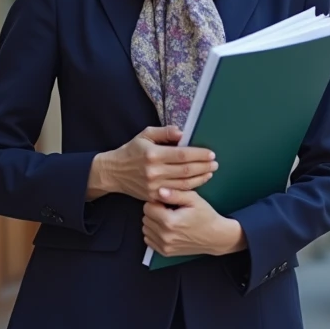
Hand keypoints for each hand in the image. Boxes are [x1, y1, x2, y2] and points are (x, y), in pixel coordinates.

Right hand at [87, 126, 216, 201]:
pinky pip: (176, 193)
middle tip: (215, 163)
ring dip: (201, 178)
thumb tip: (182, 133)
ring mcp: (154, 186)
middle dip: (204, 166)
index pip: (182, 155)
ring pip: (184, 184)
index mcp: (153, 154)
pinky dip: (190, 188)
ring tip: (210, 171)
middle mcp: (154, 171)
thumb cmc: (131, 151)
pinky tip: (198, 182)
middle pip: (186, 170)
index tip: (211, 153)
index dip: (199, 154)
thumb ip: (165, 132)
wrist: (114, 172)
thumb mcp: (145, 135)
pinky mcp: (154, 196)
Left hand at [142, 188, 244, 257]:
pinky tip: (165, 229)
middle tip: (168, 210)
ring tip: (168, 219)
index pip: (147, 207)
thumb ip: (175, 194)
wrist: (215, 237)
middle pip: (145, 217)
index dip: (156, 201)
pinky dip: (154, 233)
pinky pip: (148, 240)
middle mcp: (164, 236)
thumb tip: (159, 191)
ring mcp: (164, 246)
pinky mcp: (165, 252)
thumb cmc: (205, 216)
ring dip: (153, 222)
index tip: (166, 202)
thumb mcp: (194, 199)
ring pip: (145, 228)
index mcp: (170, 221)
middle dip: (154, 211)